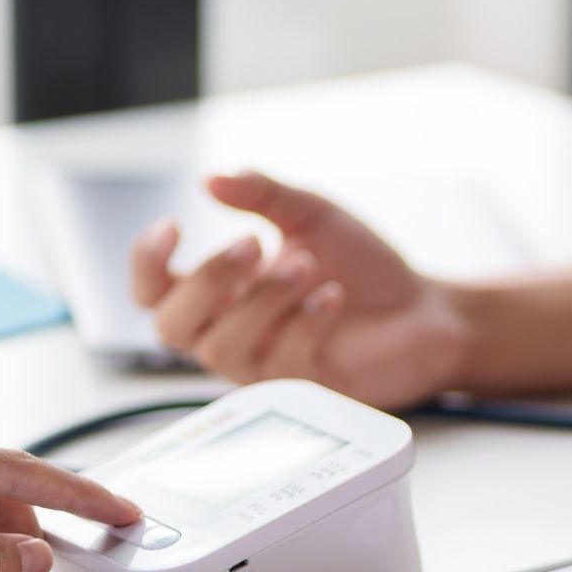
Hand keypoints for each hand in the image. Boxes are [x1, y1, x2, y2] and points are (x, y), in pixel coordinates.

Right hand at [129, 171, 473, 408]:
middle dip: (208, 279)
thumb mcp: (312, 215)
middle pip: (170, 327)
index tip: (174, 224)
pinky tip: (333, 297)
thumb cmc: (363, 267)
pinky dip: (306, 322)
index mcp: (223, 291)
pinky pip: (280, 362)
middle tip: (255, 243)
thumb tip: (211, 179)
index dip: (146, 263)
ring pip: (223, 346)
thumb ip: (262, 194)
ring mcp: (264, 366)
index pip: (152, 291)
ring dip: (265, 299)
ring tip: (310, 266)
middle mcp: (232, 332)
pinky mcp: (301, 392)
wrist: (425, 310)